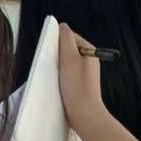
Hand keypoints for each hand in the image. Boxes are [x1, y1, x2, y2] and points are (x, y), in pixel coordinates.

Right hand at [57, 24, 111, 140]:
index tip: (51, 51)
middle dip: (58, 54)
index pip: (70, 37)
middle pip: (68, 50)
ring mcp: (85, 73)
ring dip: (58, 67)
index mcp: (90, 51)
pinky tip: (57, 84)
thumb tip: (63, 26)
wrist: (84, 114)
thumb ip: (66, 39)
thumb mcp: (69, 58)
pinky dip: (61, 77)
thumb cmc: (77, 86)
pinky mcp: (80, 85)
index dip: (59, 41)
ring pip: (67, 63)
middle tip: (51, 63)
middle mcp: (89, 60)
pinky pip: (68, 75)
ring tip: (54, 75)